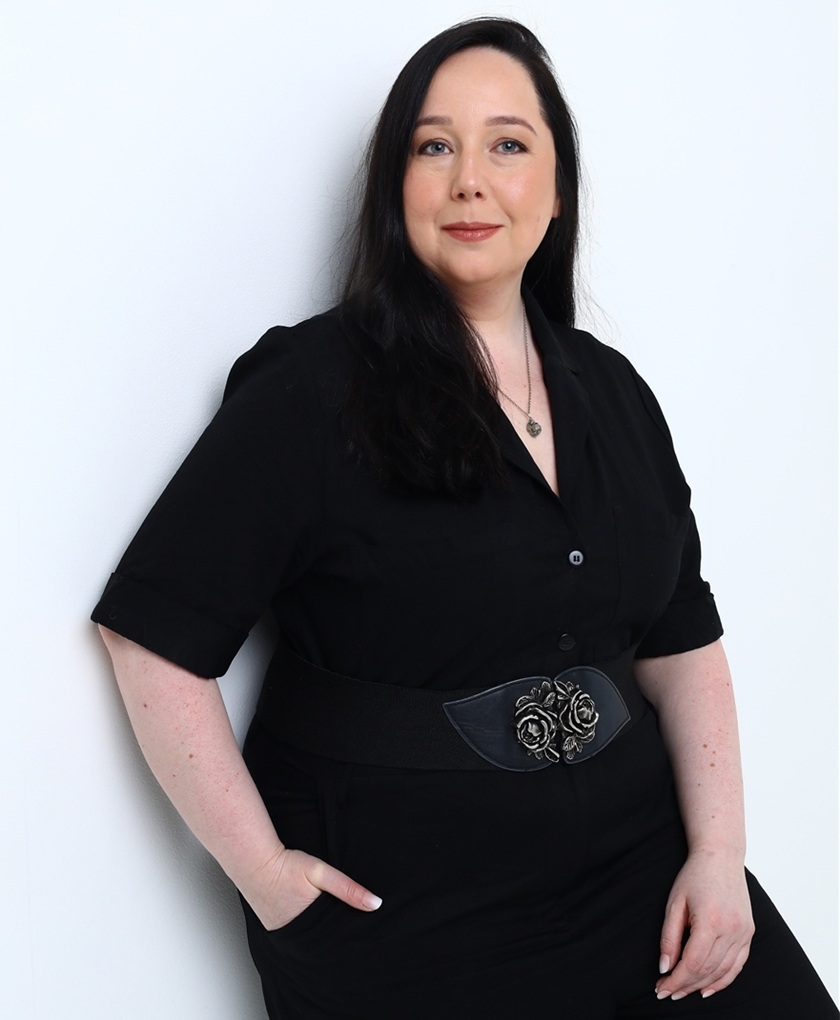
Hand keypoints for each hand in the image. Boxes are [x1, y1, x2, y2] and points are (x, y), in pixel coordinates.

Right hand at [240, 846, 381, 930]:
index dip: (348, 938)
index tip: (362, 938)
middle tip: (349, 933)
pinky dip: (304, 930)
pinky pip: (294, 934)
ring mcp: (282, 935)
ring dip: (319, 934)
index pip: (336, 940)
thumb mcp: (322, 873)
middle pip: (322, 942)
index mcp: (310, 929)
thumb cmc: (287, 866)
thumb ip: (348, 889)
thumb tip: (375, 904)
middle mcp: (295, 938)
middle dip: (335, 938)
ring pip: (308, 939)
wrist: (255, 862)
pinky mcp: (274, 928)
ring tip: (331, 927)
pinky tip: (310, 920)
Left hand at [655, 849, 753, 1000]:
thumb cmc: (694, 876)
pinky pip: (737, 965)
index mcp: (710, 920)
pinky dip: (723, 980)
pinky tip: (707, 988)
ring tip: (683, 992)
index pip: (692, 963)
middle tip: (667, 992)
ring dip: (701, 985)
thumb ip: (669, 937)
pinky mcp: (749, 933)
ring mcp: (744, 932)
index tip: (661, 988)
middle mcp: (731, 929)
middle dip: (685, 985)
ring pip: (722, 971)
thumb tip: (664, 967)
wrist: (721, 856)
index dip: (676, 980)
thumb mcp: (674, 903)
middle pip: (707, 970)